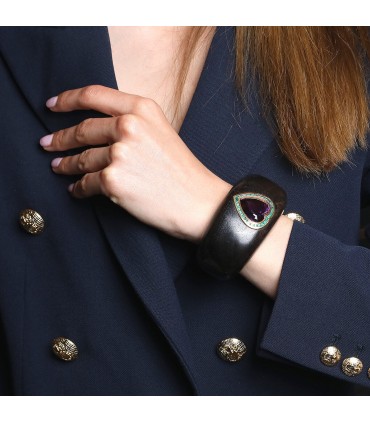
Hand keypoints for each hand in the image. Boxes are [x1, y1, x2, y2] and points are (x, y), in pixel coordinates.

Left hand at [40, 85, 231, 241]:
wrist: (198, 202)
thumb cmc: (182, 171)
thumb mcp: (160, 131)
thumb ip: (131, 122)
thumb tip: (96, 128)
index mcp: (141, 109)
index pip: (94, 95)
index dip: (67, 99)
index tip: (52, 105)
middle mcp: (129, 126)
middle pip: (82, 129)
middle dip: (59, 138)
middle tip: (47, 144)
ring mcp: (119, 153)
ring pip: (81, 158)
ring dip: (65, 165)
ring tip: (58, 168)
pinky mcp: (113, 180)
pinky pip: (85, 183)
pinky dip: (78, 188)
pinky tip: (77, 190)